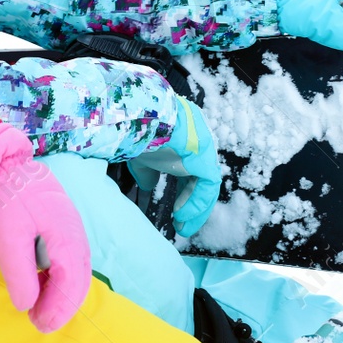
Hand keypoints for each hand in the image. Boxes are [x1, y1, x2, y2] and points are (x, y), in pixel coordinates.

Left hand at [0, 125, 90, 332]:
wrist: (8, 167)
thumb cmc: (9, 199)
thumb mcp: (8, 238)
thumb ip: (20, 274)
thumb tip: (27, 304)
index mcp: (68, 238)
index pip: (70, 284)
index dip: (57, 309)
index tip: (39, 323)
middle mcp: (77, 237)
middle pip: (78, 282)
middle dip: (62, 306)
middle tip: (39, 322)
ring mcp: (73, 232)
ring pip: (76, 273)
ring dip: (62, 295)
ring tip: (40, 309)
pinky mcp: (65, 230)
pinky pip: (70, 262)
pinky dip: (60, 280)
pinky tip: (44, 286)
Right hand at [129, 97, 220, 236]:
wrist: (135, 116)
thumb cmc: (135, 132)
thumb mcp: (140, 157)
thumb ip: (148, 172)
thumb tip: (148, 186)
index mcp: (184, 140)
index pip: (192, 173)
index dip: (184, 195)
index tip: (176, 214)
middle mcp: (197, 141)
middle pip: (201, 180)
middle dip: (192, 205)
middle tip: (182, 226)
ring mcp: (203, 145)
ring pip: (207, 184)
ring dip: (196, 208)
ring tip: (182, 225)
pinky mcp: (204, 153)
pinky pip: (207, 184)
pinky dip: (197, 202)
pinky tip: (182, 214)